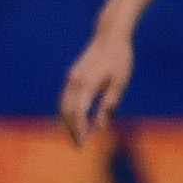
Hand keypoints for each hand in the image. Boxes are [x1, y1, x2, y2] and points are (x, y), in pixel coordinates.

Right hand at [59, 28, 132, 145]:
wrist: (110, 36)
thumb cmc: (119, 59)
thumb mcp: (119, 83)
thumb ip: (109, 104)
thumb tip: (100, 126)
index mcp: (87, 84)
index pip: (77, 113)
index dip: (78, 130)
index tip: (83, 145)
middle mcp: (75, 81)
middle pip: (66, 111)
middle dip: (71, 130)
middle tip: (79, 146)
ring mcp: (72, 78)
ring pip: (63, 105)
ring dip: (67, 122)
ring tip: (76, 136)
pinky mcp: (73, 76)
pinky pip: (66, 98)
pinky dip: (68, 112)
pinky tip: (75, 120)